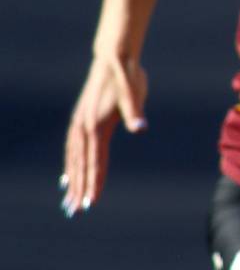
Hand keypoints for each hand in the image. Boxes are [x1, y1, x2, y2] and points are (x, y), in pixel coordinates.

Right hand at [62, 54, 147, 214]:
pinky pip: (72, 148)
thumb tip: (141, 129)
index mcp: (97, 125)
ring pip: (74, 158)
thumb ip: (135, 113)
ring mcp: (79, 123)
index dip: (94, 182)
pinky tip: (68, 176)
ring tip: (69, 200)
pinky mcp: (81, 119)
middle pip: (81, 164)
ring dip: (72, 180)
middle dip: (79, 188)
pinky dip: (70, 164)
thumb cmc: (128, 77)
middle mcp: (84, 127)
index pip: (96, 161)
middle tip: (76, 211)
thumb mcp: (135, 93)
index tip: (92, 202)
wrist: (114, 58)